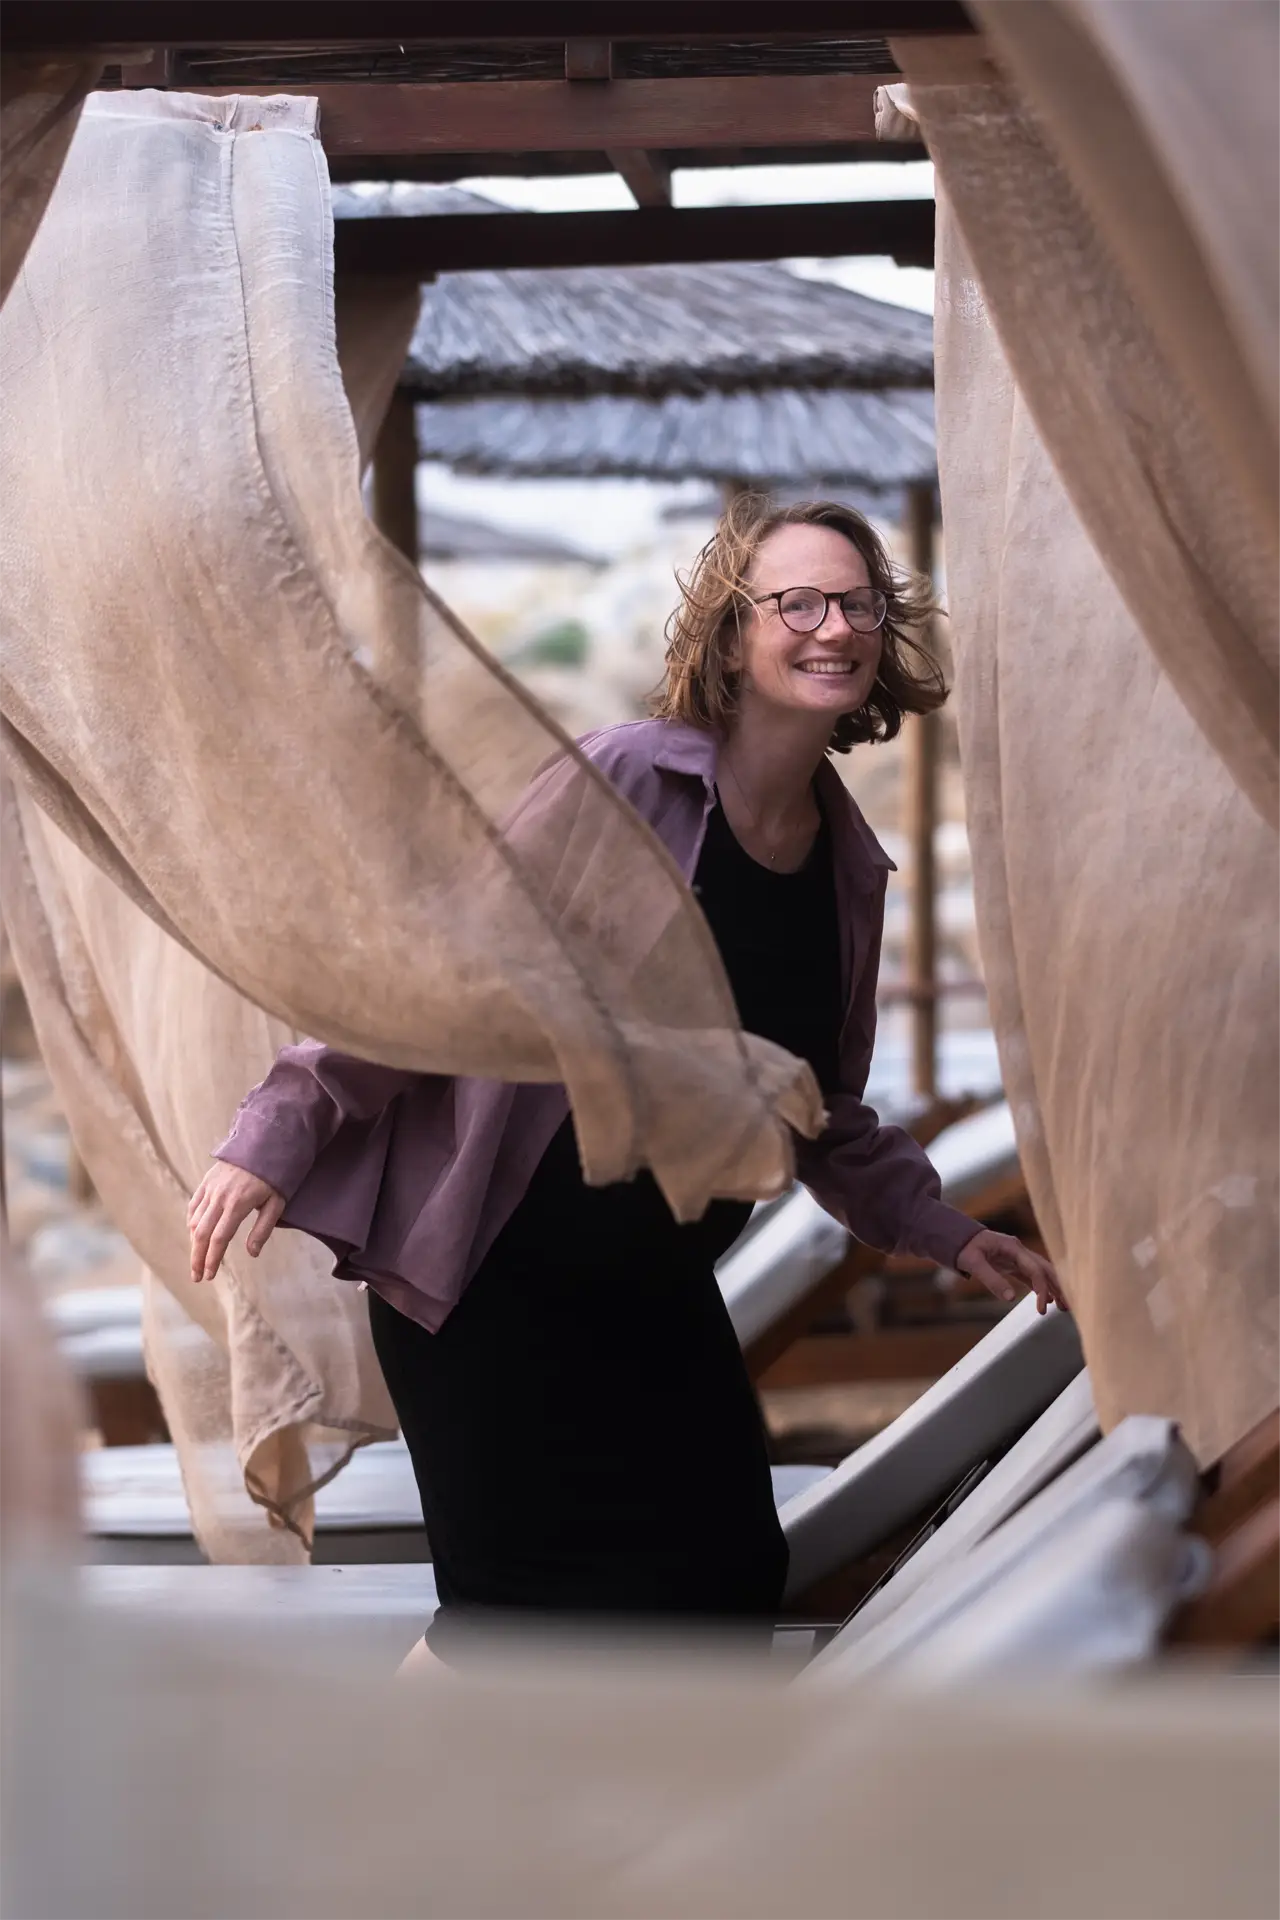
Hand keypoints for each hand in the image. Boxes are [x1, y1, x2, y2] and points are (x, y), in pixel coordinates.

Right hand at [187, 1162, 284, 1283]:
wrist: (264, 1143)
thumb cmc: (275, 1176)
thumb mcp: (276, 1203)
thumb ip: (263, 1229)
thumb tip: (251, 1253)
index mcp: (237, 1204)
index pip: (219, 1238)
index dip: (212, 1259)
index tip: (209, 1275)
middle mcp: (219, 1197)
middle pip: (201, 1233)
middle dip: (197, 1257)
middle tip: (197, 1276)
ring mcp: (210, 1188)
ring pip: (195, 1221)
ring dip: (194, 1243)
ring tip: (197, 1260)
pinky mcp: (206, 1181)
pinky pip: (194, 1206)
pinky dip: (191, 1222)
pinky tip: (194, 1235)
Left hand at [955, 1229, 1066, 1316]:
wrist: (955, 1237)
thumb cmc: (964, 1247)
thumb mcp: (974, 1263)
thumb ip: (992, 1280)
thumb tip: (1010, 1299)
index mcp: (1013, 1248)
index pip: (1035, 1270)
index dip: (1042, 1290)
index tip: (1042, 1310)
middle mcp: (1019, 1251)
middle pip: (1046, 1268)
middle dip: (1058, 1287)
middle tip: (1069, 1306)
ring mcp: (1017, 1257)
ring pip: (1041, 1272)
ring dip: (1053, 1288)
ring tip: (1064, 1307)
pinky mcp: (1012, 1263)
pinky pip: (1031, 1275)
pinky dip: (1040, 1287)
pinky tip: (1048, 1299)